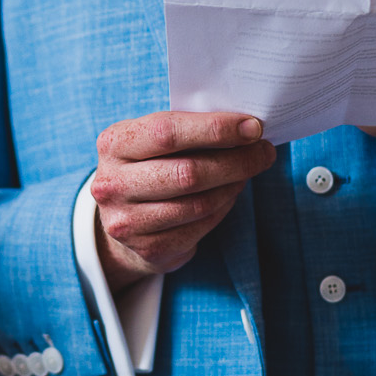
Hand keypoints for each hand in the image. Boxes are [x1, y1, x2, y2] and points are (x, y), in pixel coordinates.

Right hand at [91, 112, 278, 289]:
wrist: (122, 219)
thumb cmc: (149, 166)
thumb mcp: (152, 141)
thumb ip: (188, 130)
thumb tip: (246, 129)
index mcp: (114, 144)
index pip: (167, 132)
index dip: (214, 129)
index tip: (252, 127)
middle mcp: (112, 183)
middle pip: (187, 172)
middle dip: (235, 161)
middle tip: (263, 152)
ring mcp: (127, 221)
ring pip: (199, 203)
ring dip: (233, 186)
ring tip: (247, 172)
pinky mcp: (148, 248)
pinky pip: (200, 227)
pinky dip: (223, 208)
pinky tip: (229, 194)